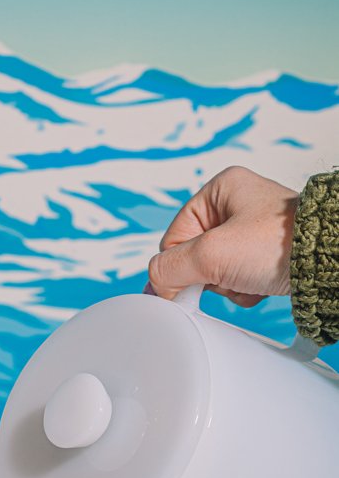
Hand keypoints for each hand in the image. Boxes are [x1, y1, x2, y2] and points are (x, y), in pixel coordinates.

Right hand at [147, 166, 298, 306]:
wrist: (330, 263)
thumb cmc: (282, 243)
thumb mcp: (213, 254)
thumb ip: (171, 268)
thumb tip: (155, 284)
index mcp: (220, 188)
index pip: (175, 235)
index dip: (178, 264)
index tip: (184, 287)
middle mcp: (237, 204)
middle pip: (195, 254)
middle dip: (208, 275)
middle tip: (224, 279)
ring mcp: (254, 230)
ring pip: (216, 269)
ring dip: (227, 284)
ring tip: (249, 280)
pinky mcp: (268, 254)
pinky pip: (238, 277)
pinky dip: (244, 289)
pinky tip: (260, 286)